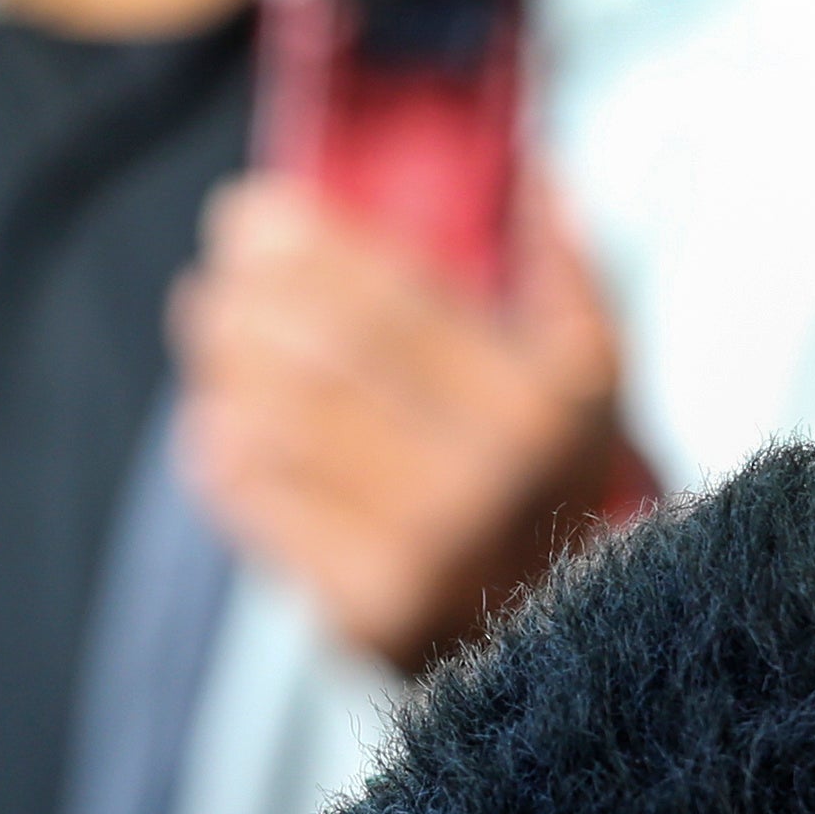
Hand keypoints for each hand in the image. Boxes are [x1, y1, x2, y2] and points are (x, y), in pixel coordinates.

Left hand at [170, 173, 631, 673]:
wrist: (583, 642)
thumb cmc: (573, 484)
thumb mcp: (600, 376)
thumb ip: (570, 272)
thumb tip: (540, 172)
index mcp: (549, 406)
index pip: (396, 303)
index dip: (310, 250)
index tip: (260, 211)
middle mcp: (490, 480)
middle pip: (325, 361)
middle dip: (251, 297)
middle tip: (223, 266)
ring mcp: (424, 554)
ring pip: (279, 430)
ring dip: (225, 365)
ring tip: (214, 326)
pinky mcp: (366, 613)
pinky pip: (261, 509)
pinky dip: (224, 450)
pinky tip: (222, 414)